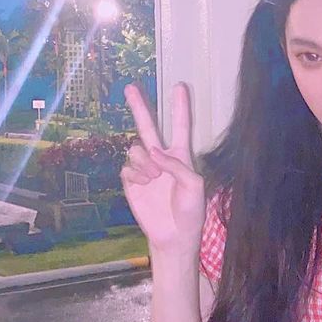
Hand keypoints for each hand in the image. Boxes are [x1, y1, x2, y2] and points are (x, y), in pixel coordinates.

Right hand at [121, 82, 206, 253]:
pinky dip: (136, 173)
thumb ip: (177, 165)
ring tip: (153, 177)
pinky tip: (145, 184)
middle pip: (148, 126)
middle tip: (130, 87)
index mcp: (181, 155)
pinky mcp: (132, 181)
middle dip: (139, 107)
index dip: (180, 107)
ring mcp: (145, 168)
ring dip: (144, 160)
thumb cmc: (190, 211)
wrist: (173, 234)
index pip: (180, 126)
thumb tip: (153, 151)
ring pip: (135, 148)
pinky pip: (127, 167)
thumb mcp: (194, 186)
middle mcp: (161, 158)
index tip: (180, 86)